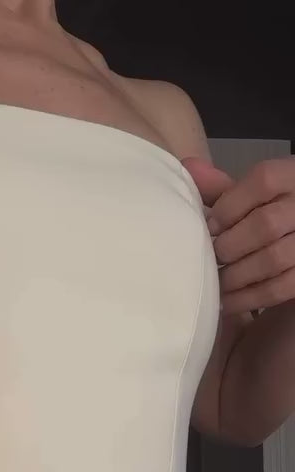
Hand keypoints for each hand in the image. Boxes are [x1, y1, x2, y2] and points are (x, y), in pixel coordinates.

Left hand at [182, 155, 294, 314]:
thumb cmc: (267, 213)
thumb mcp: (251, 196)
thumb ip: (222, 187)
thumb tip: (188, 169)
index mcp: (293, 176)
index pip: (264, 180)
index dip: (230, 205)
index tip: (210, 227)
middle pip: (266, 224)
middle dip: (230, 245)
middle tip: (212, 258)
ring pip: (273, 259)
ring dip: (236, 275)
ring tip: (216, 282)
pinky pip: (280, 288)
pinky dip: (249, 298)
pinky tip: (228, 302)